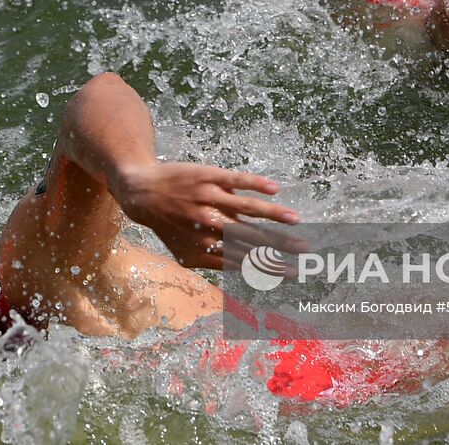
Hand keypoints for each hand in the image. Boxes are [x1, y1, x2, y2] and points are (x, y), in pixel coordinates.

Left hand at [111, 162, 303, 269]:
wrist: (141, 192)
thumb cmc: (169, 225)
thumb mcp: (185, 253)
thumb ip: (214, 262)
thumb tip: (245, 272)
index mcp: (206, 247)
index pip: (245, 259)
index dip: (270, 267)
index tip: (295, 272)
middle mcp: (209, 225)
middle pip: (251, 238)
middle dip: (281, 246)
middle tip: (307, 250)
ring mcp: (209, 199)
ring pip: (247, 208)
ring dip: (274, 216)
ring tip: (297, 221)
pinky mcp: (210, 176)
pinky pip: (236, 180)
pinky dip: (255, 184)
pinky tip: (274, 189)